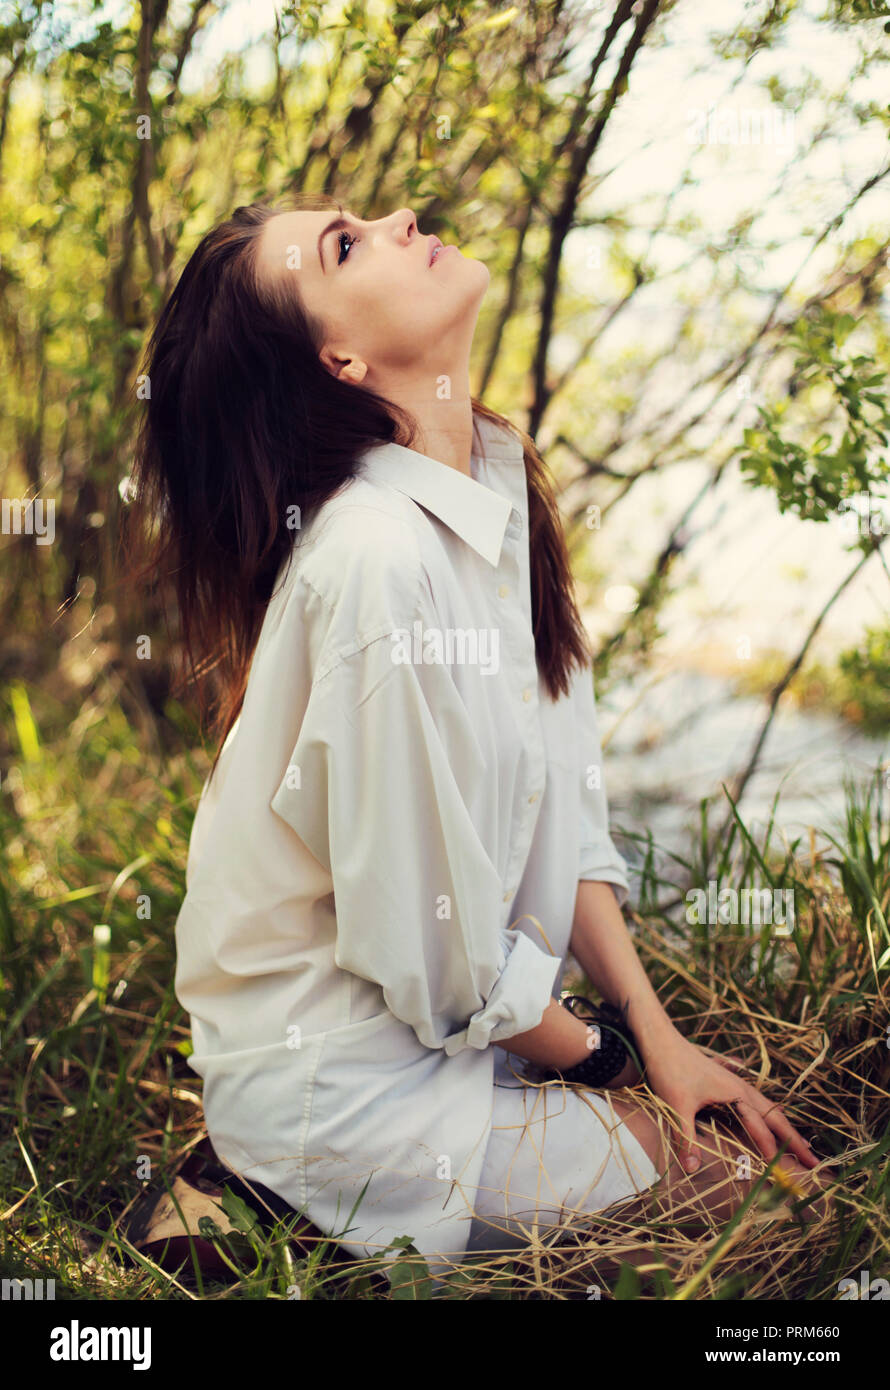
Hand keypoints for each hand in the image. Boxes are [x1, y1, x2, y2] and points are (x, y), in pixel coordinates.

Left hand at [639, 1025, 817, 1174]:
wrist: (660, 1039)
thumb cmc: (669, 1069)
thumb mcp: (676, 1105)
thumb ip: (686, 1137)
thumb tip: (692, 1170)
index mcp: (735, 1092)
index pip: (760, 1127)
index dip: (772, 1150)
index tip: (785, 1173)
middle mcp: (741, 1087)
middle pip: (775, 1116)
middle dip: (795, 1140)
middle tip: (815, 1162)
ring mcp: (735, 1083)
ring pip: (768, 1107)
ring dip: (784, 1127)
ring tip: (800, 1145)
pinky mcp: (726, 1082)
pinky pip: (756, 1102)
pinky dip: (768, 1116)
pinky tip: (769, 1120)